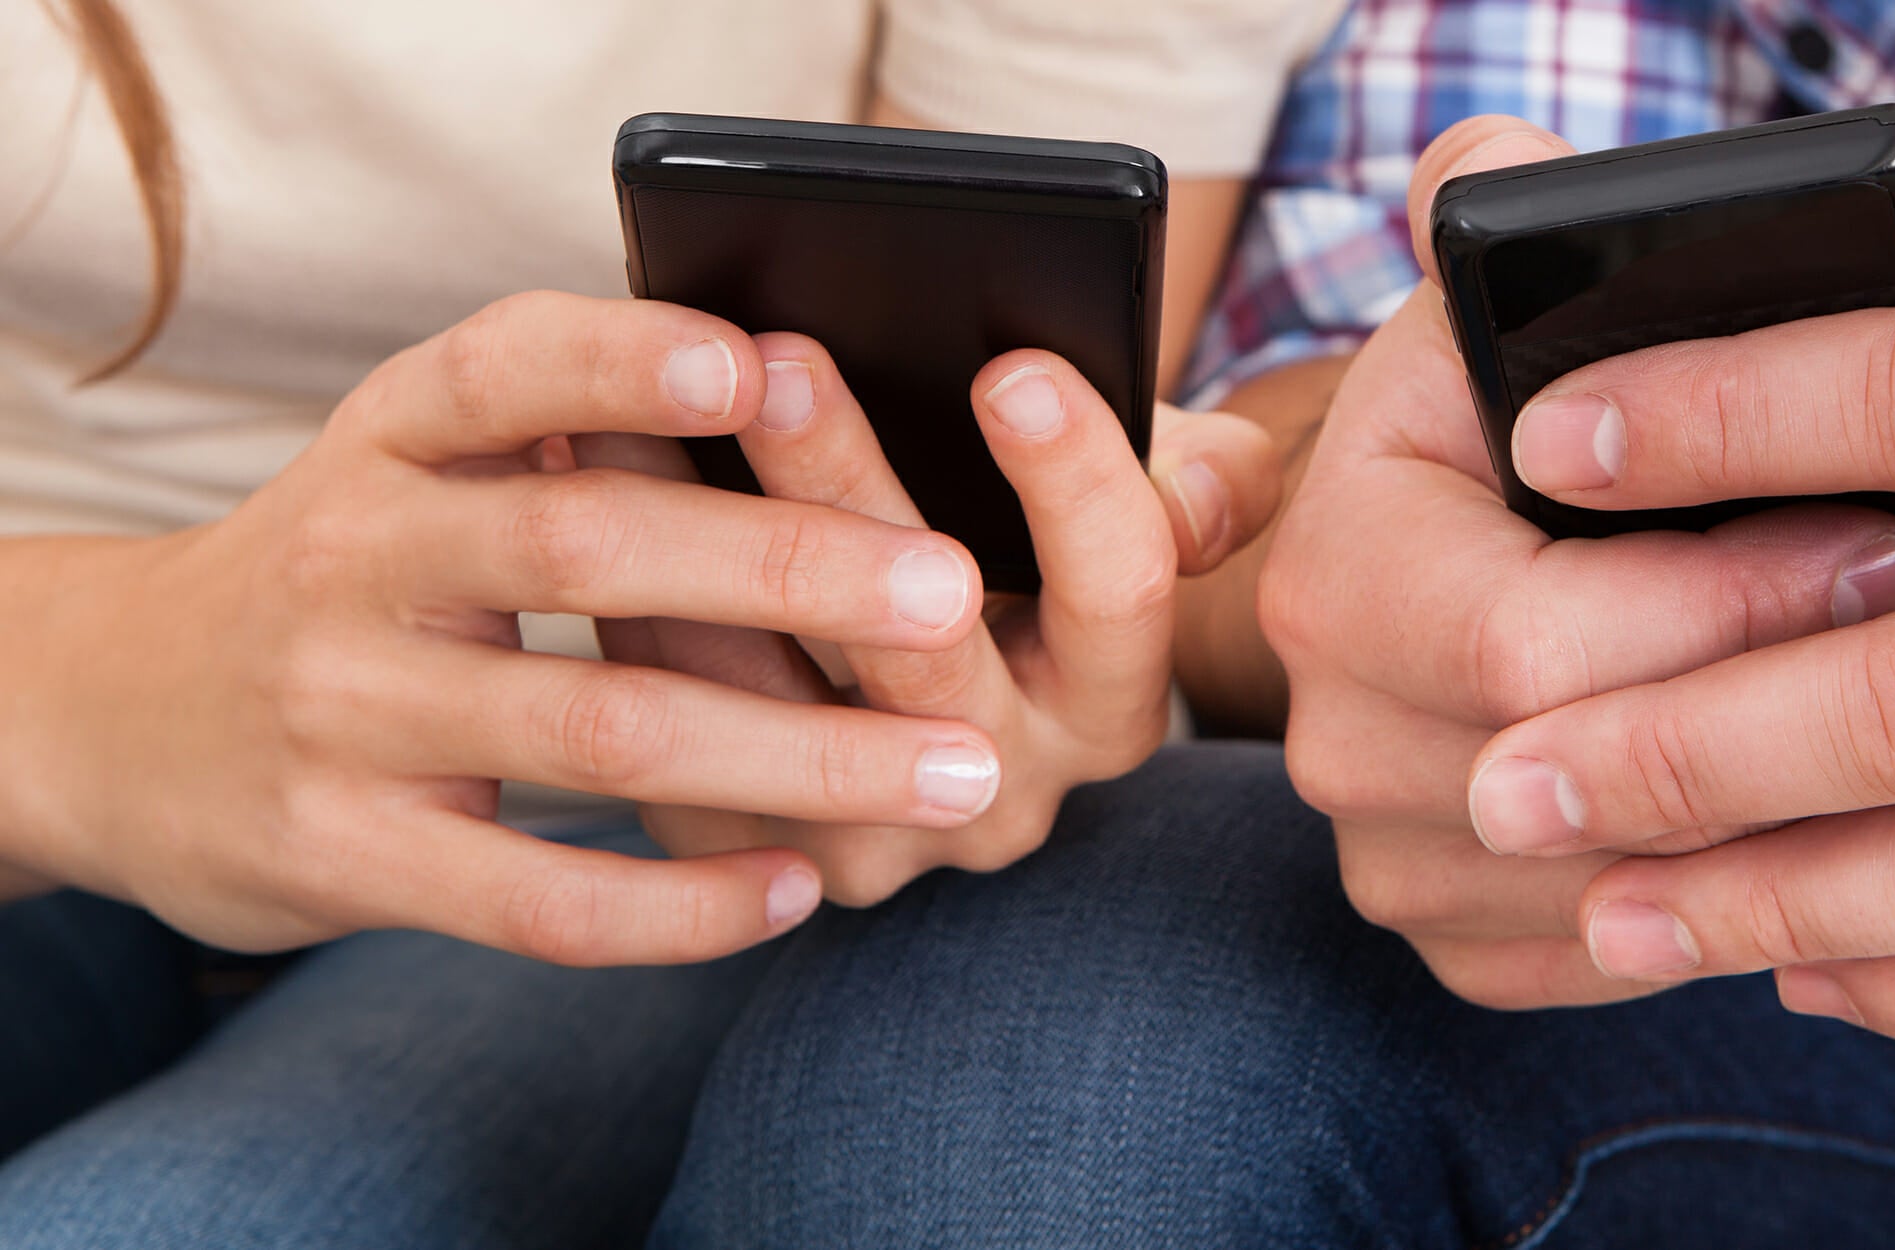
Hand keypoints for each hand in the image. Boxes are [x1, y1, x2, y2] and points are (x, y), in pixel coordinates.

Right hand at [0, 292, 1019, 963]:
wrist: (116, 720)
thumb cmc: (347, 573)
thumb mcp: (407, 465)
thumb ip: (555, 429)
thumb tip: (792, 386)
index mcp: (389, 439)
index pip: (499, 369)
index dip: (627, 362)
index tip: (762, 360)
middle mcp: (354, 556)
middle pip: (586, 551)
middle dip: (788, 571)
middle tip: (950, 591)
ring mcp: (340, 712)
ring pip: (598, 732)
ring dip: (798, 756)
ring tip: (957, 773)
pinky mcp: (342, 854)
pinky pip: (538, 896)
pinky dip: (681, 901)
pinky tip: (797, 889)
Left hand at [588, 339, 1279, 905]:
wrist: (913, 707)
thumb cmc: (1032, 563)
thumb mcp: (1136, 507)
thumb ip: (1197, 480)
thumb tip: (1193, 485)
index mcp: (1111, 705)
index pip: (1122, 595)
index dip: (1075, 482)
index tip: (1013, 368)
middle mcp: (1004, 796)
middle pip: (926, 646)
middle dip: (848, 485)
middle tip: (783, 358)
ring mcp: (875, 844)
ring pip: (768, 696)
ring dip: (691, 538)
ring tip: (628, 400)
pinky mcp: (748, 857)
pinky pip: (673, 740)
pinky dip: (622, 610)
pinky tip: (577, 491)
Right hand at [1257, 119, 1894, 1008]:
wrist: (1458, 544)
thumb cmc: (1526, 410)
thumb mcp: (1524, 291)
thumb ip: (1541, 204)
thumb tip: (1566, 170)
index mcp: (1337, 552)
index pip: (1533, 641)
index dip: (1733, 600)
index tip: (1891, 535)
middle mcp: (1328, 714)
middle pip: (1585, 782)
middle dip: (1788, 712)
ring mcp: (1383, 838)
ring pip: (1618, 886)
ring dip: (1785, 821)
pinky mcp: (1450, 926)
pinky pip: (1610, 955)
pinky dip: (1728, 904)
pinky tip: (1828, 819)